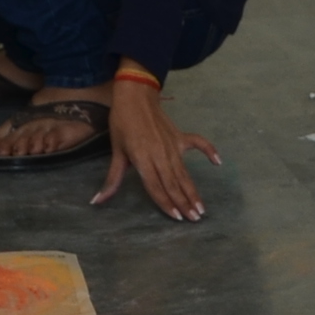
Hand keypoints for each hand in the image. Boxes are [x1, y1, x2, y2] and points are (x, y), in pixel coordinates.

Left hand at [93, 78, 218, 221]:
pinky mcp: (180, 137)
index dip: (166, 203)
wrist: (135, 95)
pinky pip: (198, 144)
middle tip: (195, 219)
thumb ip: (112, 179)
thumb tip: (97, 200)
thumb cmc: (122, 122)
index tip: (177, 218)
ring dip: (193, 190)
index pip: (156, 187)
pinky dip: (209, 151)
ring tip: (202, 208)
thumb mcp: (116, 151)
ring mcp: (173, 145)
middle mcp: (160, 155)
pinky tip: (218, 162)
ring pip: (184, 173)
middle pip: (173, 183)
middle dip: (184, 203)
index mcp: (143, 159)